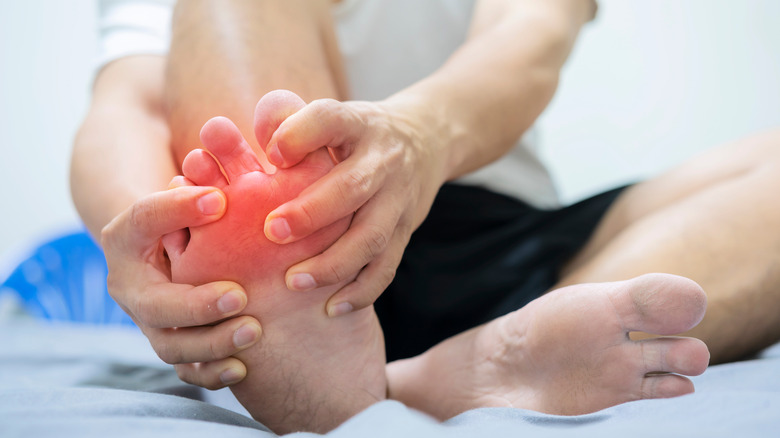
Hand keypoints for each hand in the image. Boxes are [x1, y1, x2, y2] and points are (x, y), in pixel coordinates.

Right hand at [101, 185, 260, 388]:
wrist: (170, 249)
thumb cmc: (187, 212)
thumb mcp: (189, 193)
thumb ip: (198, 191)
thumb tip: (219, 199)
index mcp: (127, 239)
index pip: (144, 220)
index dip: (177, 210)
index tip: (220, 201)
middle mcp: (132, 287)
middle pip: (156, 305)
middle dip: (197, 305)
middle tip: (240, 296)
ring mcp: (151, 322)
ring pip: (171, 346)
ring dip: (212, 343)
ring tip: (253, 330)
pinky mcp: (174, 345)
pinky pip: (186, 372)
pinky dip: (211, 374)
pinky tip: (242, 368)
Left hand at [257, 91, 446, 315]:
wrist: (425, 140)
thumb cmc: (354, 135)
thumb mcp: (330, 117)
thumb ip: (289, 123)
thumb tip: (254, 139)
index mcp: (357, 124)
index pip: (330, 120)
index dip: (299, 136)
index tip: (269, 155)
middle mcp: (383, 161)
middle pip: (352, 187)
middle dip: (311, 212)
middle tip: (272, 232)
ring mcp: (398, 200)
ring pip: (371, 237)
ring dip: (332, 263)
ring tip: (293, 281)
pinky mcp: (405, 232)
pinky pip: (386, 267)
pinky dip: (361, 292)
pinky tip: (331, 308)